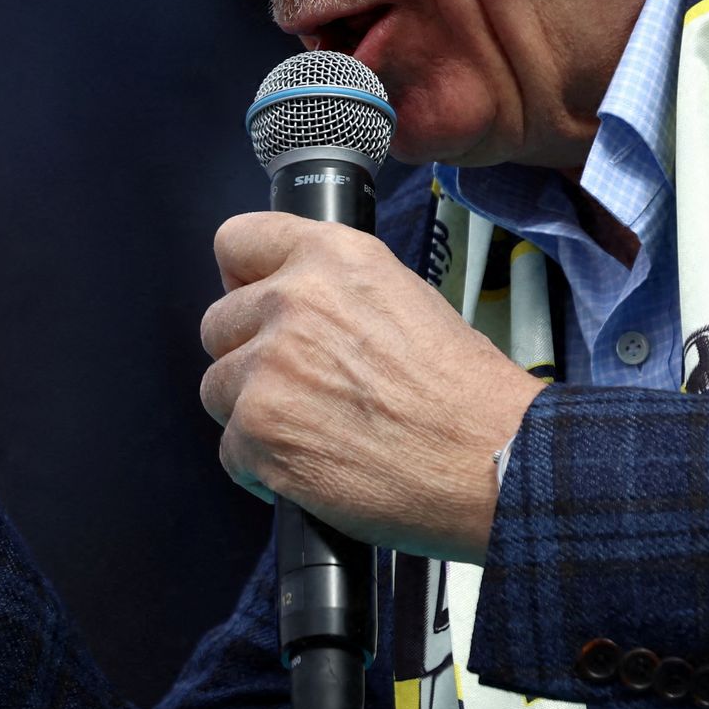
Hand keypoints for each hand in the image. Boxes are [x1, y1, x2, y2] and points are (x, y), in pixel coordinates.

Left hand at [199, 214, 546, 561]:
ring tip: (313, 432)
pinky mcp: (259, 432)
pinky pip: (230, 450)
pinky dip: (262, 468)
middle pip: (218, 323)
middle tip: (297, 387)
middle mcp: (293, 301)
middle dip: (249, 357)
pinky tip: (313, 468)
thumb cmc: (464, 393)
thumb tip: (292, 303)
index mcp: (333, 257)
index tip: (250, 303)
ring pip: (216, 389)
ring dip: (254, 414)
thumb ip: (335, 290)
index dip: (242, 279)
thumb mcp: (405, 297)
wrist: (492, 462)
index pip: (238, 240)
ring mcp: (269, 368)